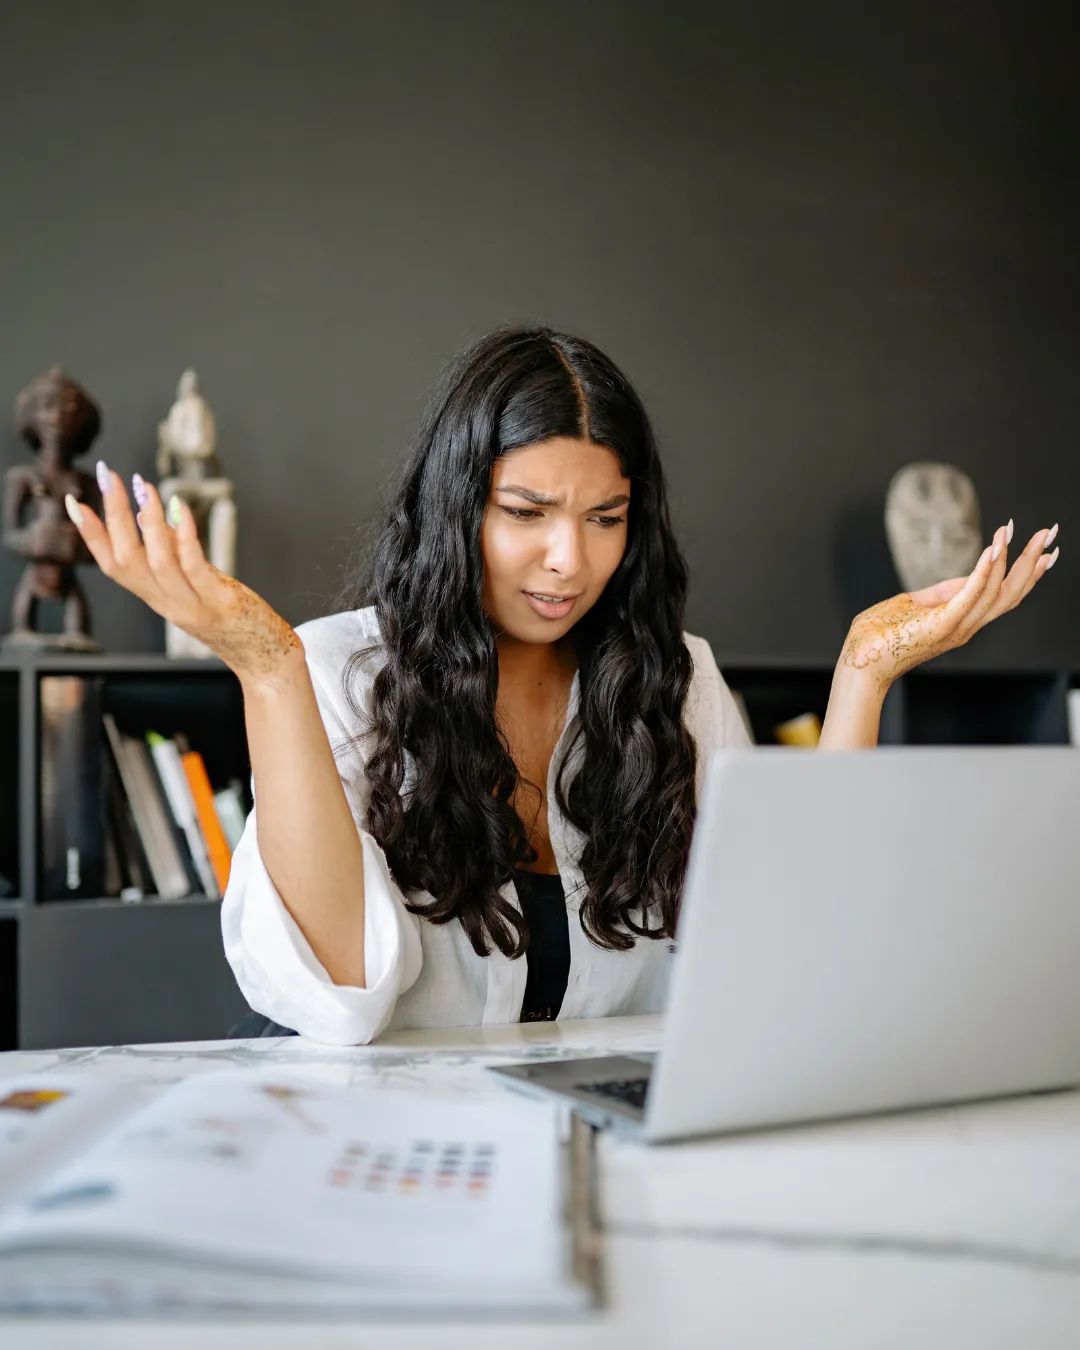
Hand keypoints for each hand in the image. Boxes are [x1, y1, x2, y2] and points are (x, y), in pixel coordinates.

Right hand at [64, 463, 301, 685]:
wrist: (265, 659)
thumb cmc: (230, 619)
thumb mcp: (191, 586)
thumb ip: (170, 558)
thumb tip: (147, 517)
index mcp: (156, 598)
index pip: (112, 566)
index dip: (91, 536)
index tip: (74, 502)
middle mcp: (167, 603)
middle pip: (126, 559)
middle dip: (114, 516)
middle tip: (109, 478)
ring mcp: (193, 605)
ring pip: (156, 563)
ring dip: (148, 522)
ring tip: (144, 488)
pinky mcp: (220, 602)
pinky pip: (195, 568)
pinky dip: (185, 539)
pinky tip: (182, 511)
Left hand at [840, 519, 1059, 690]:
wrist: (858, 663)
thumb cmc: (879, 636)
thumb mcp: (914, 605)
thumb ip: (940, 593)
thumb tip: (963, 578)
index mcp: (961, 620)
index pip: (1004, 595)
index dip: (1027, 572)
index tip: (1047, 550)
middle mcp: (966, 626)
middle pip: (1011, 593)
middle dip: (1032, 562)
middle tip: (1049, 532)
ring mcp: (955, 627)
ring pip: (996, 592)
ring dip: (1008, 558)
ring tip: (1016, 531)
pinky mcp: (941, 625)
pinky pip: (969, 595)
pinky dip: (984, 571)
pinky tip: (994, 549)